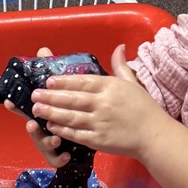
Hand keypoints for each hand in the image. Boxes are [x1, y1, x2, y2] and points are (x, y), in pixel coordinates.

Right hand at [3, 47, 70, 167]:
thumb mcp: (67, 85)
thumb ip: (53, 69)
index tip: (9, 102)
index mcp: (43, 111)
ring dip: (46, 142)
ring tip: (56, 139)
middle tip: (31, 124)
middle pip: (33, 130)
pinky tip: (67, 155)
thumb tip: (43, 50)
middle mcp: (43, 127)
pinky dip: (60, 159)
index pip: (25, 108)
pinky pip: (56, 160)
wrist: (96, 127)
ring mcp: (50, 140)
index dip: (16, 106)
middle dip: (32, 128)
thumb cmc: (76, 104)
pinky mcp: (61, 152)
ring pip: (43, 145)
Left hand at [29, 43, 169, 160]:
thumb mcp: (133, 83)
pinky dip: (63, 130)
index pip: (82, 81)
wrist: (154, 135)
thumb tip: (118, 47)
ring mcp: (100, 123)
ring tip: (36, 109)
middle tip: (34, 95)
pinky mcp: (99, 140)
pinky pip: (76, 134)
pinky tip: (51, 127)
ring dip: (52, 113)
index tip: (48, 80)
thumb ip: (120, 66)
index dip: (64, 81)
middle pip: (72, 99)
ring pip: (71, 117)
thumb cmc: (143, 108)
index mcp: (111, 87)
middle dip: (51, 97)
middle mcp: (104, 104)